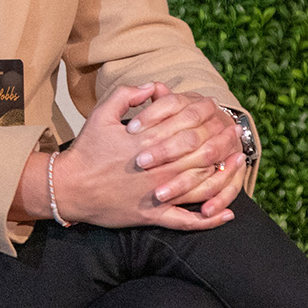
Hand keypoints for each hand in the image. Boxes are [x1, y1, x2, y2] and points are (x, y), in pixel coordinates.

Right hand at [52, 83, 239, 230]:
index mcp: (149, 142)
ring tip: (238, 167)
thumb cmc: (87, 150)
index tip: (220, 114)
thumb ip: (127, 94)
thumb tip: (154, 87)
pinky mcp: (152, 215)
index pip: (189, 128)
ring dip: (224, 177)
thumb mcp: (102, 113)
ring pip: (201, 186)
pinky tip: (226, 215)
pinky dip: (209, 220)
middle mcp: (158, 168)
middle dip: (223, 144)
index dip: (209, 119)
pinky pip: (186, 221)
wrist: (69, 188)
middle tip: (236, 137)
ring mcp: (157, 194)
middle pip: (202, 155)